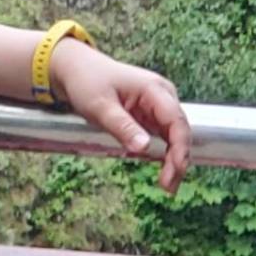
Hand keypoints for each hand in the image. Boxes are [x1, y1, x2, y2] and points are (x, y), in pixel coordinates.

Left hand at [49, 41, 191, 193]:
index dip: (180, 147)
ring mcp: (158, 105)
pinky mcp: (150, 115)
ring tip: (166, 185)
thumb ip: (122, 126)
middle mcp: (162, 96)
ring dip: (172, 160)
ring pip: (174, 136)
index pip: (176, 121)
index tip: (176, 170)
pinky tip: (162, 172)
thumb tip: (145, 148)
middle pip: (179, 131)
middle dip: (178, 159)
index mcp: (154, 89)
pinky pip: (163, 137)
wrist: (75, 69)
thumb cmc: (87, 82)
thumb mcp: (100, 106)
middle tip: (168, 187)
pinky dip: (163, 154)